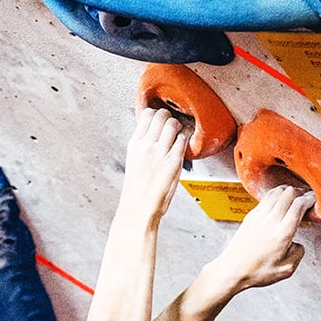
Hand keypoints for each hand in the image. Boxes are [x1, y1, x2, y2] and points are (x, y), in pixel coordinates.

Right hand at [117, 107, 186, 222]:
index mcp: (135, 144)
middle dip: (170, 117)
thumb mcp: (134, 160)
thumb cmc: (137, 188)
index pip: (147, 115)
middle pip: (161, 115)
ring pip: (173, 124)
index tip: (161, 119)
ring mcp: (160, 152)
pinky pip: (183, 140)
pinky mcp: (173, 162)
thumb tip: (153, 133)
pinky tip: (186, 143)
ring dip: (180, 126)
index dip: (156, 113)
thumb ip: (143, 145)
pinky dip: (186, 138)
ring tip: (181, 133)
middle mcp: (146, 145)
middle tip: (173, 124)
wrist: (138, 208)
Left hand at [213, 186, 313, 291]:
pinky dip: (275, 195)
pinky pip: (266, 198)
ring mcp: (259, 216)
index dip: (309, 200)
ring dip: (287, 192)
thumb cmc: (257, 271)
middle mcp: (271, 221)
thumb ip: (298, 253)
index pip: (298, 204)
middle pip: (289, 193)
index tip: (313, 202)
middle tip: (305, 199)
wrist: (232, 269)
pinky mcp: (251, 216)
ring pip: (277, 192)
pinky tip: (278, 202)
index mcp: (282, 233)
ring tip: (293, 198)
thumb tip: (297, 243)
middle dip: (300, 193)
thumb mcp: (287, 269)